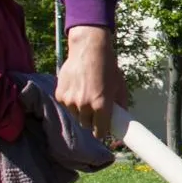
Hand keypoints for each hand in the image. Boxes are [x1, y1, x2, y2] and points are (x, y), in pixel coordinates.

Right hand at [56, 25, 128, 140]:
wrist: (89, 50)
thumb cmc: (107, 67)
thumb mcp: (119, 86)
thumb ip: (120, 104)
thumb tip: (121, 118)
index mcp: (101, 106)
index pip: (100, 131)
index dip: (101, 132)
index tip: (102, 131)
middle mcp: (85, 106)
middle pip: (86, 125)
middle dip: (91, 120)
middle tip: (95, 110)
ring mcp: (70, 101)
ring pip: (76, 115)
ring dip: (80, 111)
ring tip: (85, 95)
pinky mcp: (60, 95)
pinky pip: (66, 105)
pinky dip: (70, 102)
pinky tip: (77, 89)